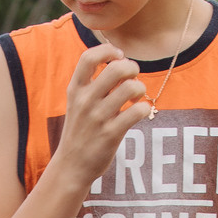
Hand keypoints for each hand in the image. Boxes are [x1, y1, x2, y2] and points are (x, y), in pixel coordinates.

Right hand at [47, 44, 151, 185]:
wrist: (71, 166)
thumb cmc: (80, 131)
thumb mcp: (77, 103)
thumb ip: (94, 84)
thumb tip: (120, 63)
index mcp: (75, 90)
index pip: (89, 57)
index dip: (108, 50)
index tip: (118, 57)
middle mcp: (85, 101)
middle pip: (116, 68)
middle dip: (132, 68)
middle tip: (133, 77)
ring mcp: (98, 118)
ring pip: (130, 88)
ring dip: (140, 89)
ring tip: (136, 97)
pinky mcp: (111, 134)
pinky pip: (138, 112)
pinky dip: (145, 108)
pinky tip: (140, 112)